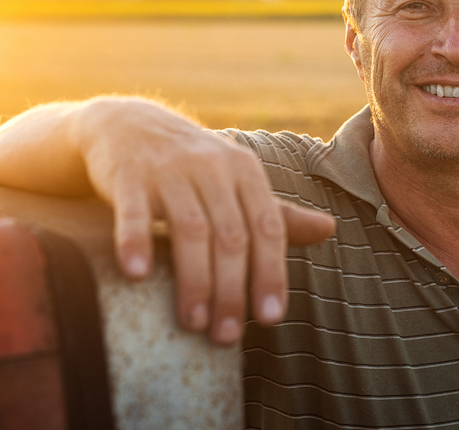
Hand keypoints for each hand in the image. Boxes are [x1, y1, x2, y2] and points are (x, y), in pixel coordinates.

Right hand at [76, 97, 335, 343]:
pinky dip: (136, 241)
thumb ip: (277, 213)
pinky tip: (137, 275)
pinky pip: (134, 211)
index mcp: (245, 172)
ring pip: (189, 229)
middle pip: (231, 236)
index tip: (270, 318)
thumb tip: (330, 230)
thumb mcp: (238, 181)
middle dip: (231, 290)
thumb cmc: (192, 165)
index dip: (271, 274)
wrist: (129, 124)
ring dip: (194, 280)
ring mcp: (170, 170)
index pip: (268, 228)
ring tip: (193, 323)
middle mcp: (213, 167)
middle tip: (226, 335)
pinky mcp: (130, 174)